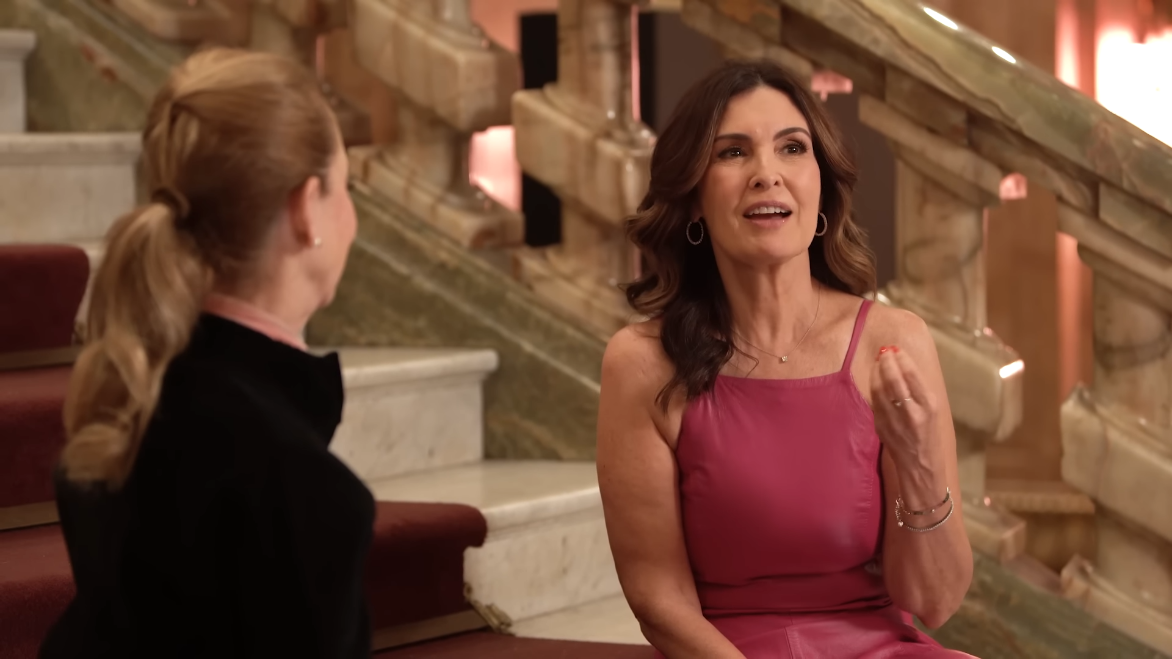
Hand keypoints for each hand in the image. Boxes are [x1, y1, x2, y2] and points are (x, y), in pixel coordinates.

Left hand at [870, 346, 939, 467]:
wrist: (920, 465)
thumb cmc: (929, 434)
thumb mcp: (932, 410)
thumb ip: (918, 389)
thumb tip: (902, 363)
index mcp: (928, 405)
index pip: (911, 374)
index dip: (901, 358)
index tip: (896, 349)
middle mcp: (911, 412)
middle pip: (893, 379)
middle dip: (886, 361)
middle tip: (883, 351)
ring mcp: (894, 420)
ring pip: (880, 389)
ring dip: (877, 372)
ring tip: (878, 362)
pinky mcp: (881, 426)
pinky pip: (874, 401)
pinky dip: (873, 386)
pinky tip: (875, 378)